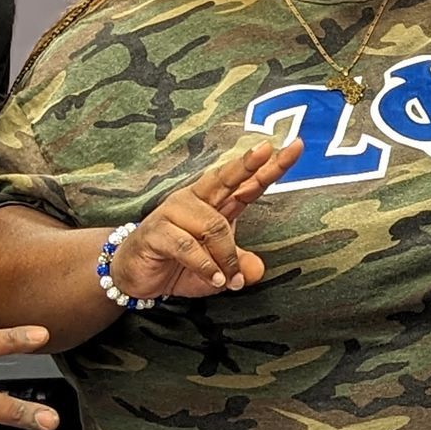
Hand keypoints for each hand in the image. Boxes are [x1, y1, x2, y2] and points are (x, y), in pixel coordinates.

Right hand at [112, 139, 300, 302]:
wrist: (134, 275)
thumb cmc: (179, 265)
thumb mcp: (218, 272)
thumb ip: (238, 267)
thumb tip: (258, 270)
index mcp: (216, 203)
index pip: (247, 183)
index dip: (269, 167)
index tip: (295, 147)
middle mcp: (197, 200)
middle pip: (226, 178)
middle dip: (248, 163)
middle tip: (267, 149)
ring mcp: (175, 212)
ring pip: (213, 226)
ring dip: (226, 257)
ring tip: (231, 282)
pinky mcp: (158, 231)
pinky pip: (189, 246)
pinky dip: (206, 265)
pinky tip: (216, 280)